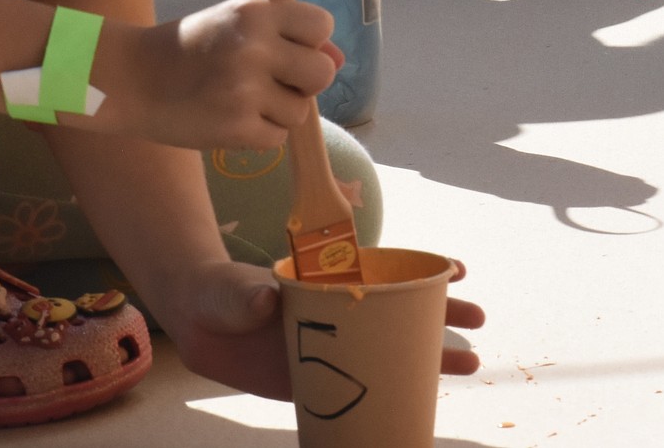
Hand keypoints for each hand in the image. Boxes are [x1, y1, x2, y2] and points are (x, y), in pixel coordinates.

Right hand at [91, 0, 340, 148]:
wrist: (131, 78)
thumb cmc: (188, 48)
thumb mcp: (234, 23)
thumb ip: (287, 36)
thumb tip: (339, 58)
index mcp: (255, 12)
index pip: (321, 25)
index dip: (312, 41)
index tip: (289, 48)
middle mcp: (254, 47)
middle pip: (322, 73)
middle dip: (304, 82)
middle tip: (271, 81)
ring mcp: (245, 90)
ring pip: (300, 111)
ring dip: (278, 112)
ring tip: (240, 99)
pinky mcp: (236, 128)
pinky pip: (277, 138)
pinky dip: (258, 134)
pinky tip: (229, 118)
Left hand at [167, 258, 484, 401]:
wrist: (198, 325)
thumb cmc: (220, 293)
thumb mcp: (232, 289)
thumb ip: (247, 295)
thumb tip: (266, 300)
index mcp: (327, 281)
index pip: (383, 272)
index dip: (420, 270)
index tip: (456, 269)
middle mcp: (337, 311)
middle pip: (399, 312)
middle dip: (441, 315)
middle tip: (479, 320)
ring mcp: (332, 347)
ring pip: (390, 351)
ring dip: (430, 357)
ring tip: (470, 363)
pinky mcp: (318, 382)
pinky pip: (363, 391)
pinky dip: (391, 397)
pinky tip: (416, 408)